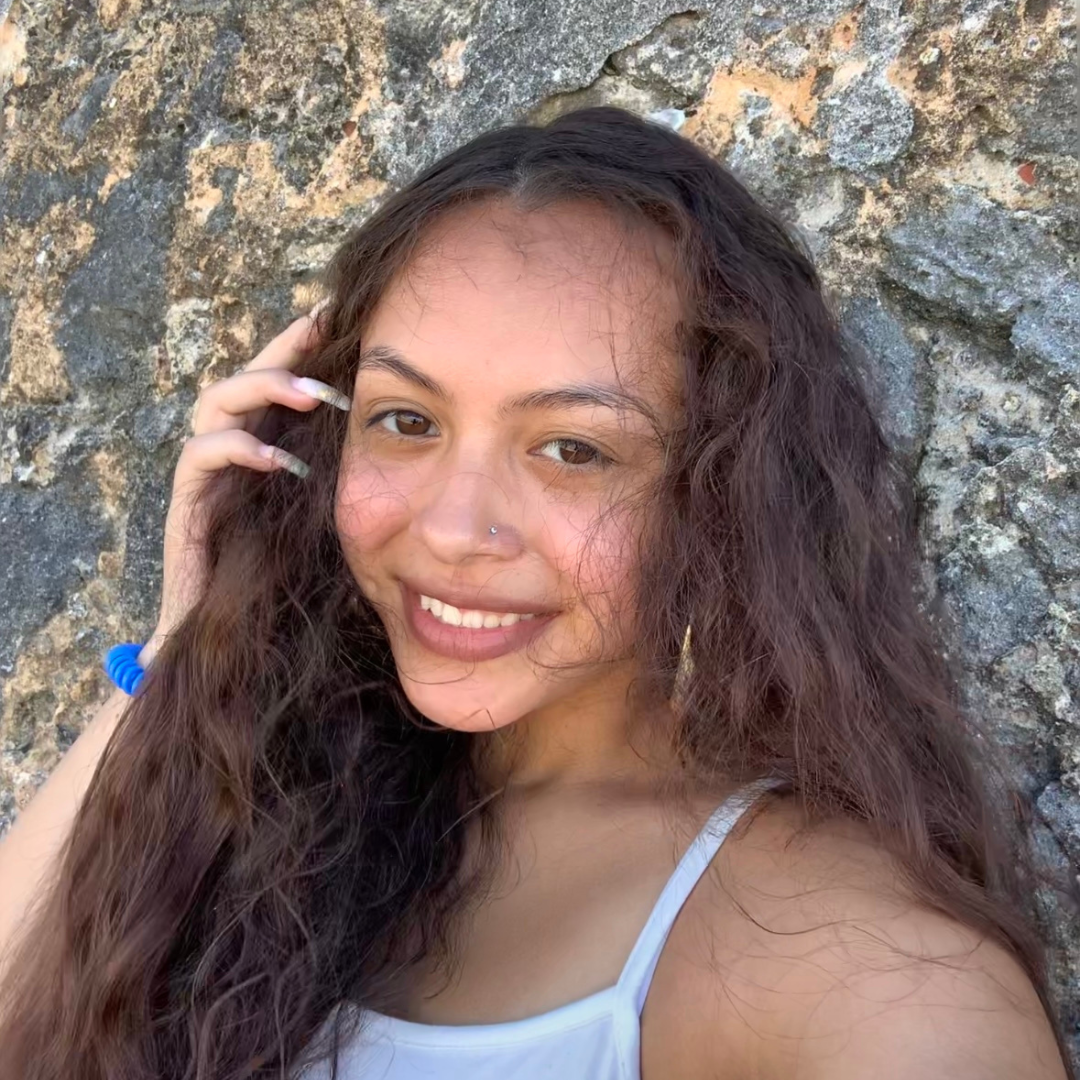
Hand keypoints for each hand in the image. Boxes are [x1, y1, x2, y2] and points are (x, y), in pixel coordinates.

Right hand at [138, 302, 348, 667]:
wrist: (228, 635)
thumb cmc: (285, 577)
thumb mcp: (328, 520)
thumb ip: (350, 483)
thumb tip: (414, 453)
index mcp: (263, 446)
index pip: (280, 382)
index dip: (305, 345)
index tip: (342, 313)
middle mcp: (230, 450)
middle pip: (247, 378)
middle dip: (286, 348)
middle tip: (325, 324)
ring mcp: (206, 476)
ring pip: (216, 404)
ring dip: (263, 389)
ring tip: (314, 394)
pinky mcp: (188, 506)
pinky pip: (200, 460)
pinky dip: (239, 452)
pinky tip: (278, 459)